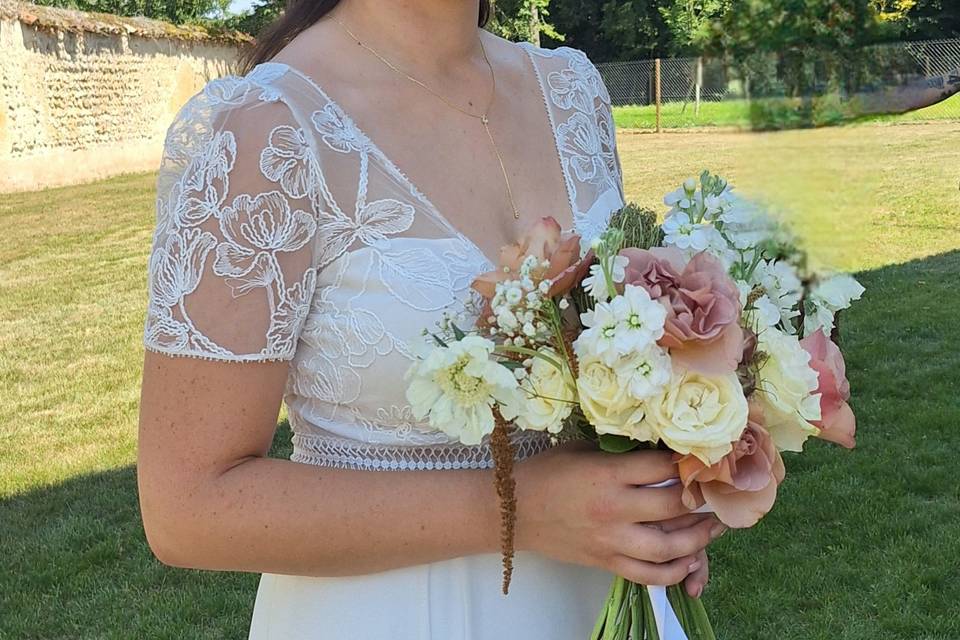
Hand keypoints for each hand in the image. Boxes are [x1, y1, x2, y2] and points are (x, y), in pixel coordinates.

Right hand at [514, 442, 726, 585]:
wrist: (513, 511)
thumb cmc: (547, 473)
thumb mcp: (583, 450)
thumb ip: (620, 453)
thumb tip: (660, 451)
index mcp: (607, 474)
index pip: (662, 466)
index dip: (688, 461)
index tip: (701, 458)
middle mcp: (613, 509)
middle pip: (673, 506)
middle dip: (700, 499)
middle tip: (713, 493)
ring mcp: (611, 540)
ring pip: (669, 548)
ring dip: (698, 539)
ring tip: (713, 527)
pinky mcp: (606, 562)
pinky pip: (649, 575)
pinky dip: (674, 572)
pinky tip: (689, 561)